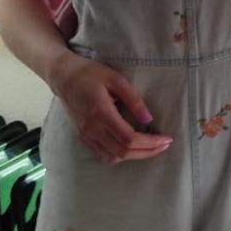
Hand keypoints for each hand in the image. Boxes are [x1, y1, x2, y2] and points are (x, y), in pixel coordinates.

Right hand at [48, 54, 172, 163]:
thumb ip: (133, 100)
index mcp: (101, 113)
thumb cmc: (90, 73)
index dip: (150, 143)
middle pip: (123, 151)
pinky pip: (103, 154)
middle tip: (165, 145)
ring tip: (153, 148)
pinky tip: (133, 149)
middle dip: (147, 151)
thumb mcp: (116, 80)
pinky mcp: (83, 137)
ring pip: (113, 157)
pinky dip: (121, 156)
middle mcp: (92, 129)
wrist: (63, 77)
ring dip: (135, 156)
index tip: (167, 139)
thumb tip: (149, 120)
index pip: (129, 138)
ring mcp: (85, 135)